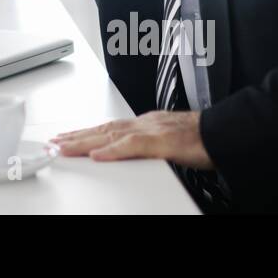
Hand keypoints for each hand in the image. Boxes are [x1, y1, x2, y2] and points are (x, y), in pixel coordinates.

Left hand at [50, 110, 212, 169]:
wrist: (225, 130)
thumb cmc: (202, 137)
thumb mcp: (169, 141)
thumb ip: (149, 144)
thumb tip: (132, 152)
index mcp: (145, 124)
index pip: (107, 128)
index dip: (84, 133)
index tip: (65, 138)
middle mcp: (144, 123)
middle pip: (102, 130)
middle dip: (75, 137)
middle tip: (52, 143)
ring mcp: (151, 130)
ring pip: (110, 135)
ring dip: (83, 141)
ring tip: (62, 147)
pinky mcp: (162, 141)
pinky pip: (132, 146)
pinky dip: (112, 150)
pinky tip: (96, 154)